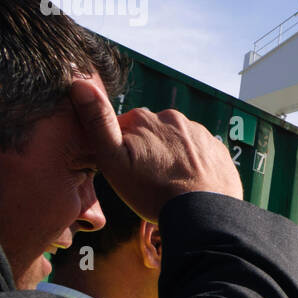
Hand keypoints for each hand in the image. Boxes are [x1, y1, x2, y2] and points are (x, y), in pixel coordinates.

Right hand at [70, 78, 243, 220]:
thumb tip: (79, 84)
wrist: (201, 213)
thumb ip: (97, 122)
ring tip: (169, 184)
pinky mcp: (217, 149)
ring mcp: (199, 132)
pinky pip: (200, 153)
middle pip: (152, 134)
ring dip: (171, 158)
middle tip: (148, 180)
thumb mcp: (113, 160)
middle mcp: (174, 118)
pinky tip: (189, 184)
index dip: (122, 150)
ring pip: (176, 143)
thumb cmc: (152, 191)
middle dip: (148, 151)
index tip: (127, 170)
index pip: (124, 128)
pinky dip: (193, 165)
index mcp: (144, 118)